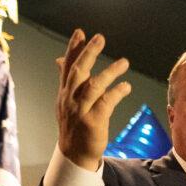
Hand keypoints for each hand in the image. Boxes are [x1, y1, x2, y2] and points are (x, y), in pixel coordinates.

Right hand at [56, 29, 131, 169]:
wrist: (74, 154)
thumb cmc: (74, 124)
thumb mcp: (66, 101)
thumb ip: (66, 80)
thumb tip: (59, 60)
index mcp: (64, 92)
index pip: (67, 66)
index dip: (73, 49)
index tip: (81, 32)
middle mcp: (70, 99)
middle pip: (78, 72)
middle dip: (88, 53)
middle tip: (100, 37)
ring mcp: (80, 110)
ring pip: (93, 86)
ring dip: (109, 72)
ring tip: (124, 62)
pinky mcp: (92, 122)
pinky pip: (106, 103)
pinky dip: (116, 93)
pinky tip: (127, 86)